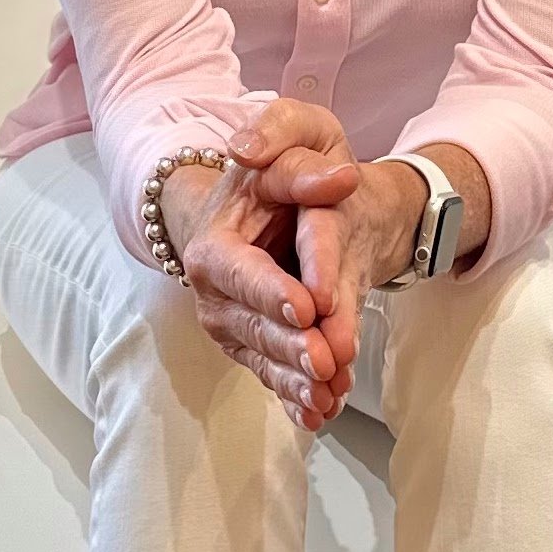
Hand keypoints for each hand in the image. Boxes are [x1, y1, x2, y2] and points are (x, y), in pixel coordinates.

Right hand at [232, 106, 429, 388]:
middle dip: (292, 344)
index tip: (308, 306)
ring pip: (264, 356)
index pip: (241, 270)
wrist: (262, 204)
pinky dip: (294, 396)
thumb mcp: (297, 139)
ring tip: (328, 394)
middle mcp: (213, 290)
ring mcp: (230, 323)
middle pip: (254, 324)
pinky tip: (317, 413)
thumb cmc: (278, 170)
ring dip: (296, 379)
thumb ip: (302, 154)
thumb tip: (338, 177)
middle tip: (326, 360)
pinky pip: (272, 375)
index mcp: (215, 240)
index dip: (272, 290)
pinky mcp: (249, 345)